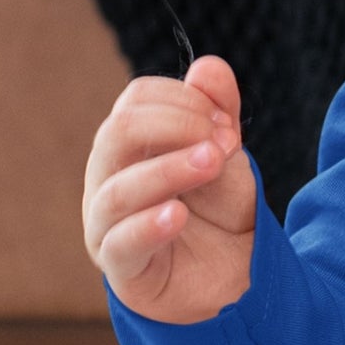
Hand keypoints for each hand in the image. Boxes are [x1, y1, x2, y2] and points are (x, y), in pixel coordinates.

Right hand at [83, 55, 256, 323]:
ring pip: (118, 189)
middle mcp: (109, 178)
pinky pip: (120, 243)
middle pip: (118, 134)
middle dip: (175, 127)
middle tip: (223, 143)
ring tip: (212, 162)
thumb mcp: (227, 156)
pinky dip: (147, 225)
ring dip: (169, 170)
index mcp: (130, 145)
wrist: (237, 277)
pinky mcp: (122, 267)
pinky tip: (176, 214)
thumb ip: (219, 112)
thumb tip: (208, 66)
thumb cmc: (219, 212)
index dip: (182, 101)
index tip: (226, 122)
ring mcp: (108, 224)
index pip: (136, 101)